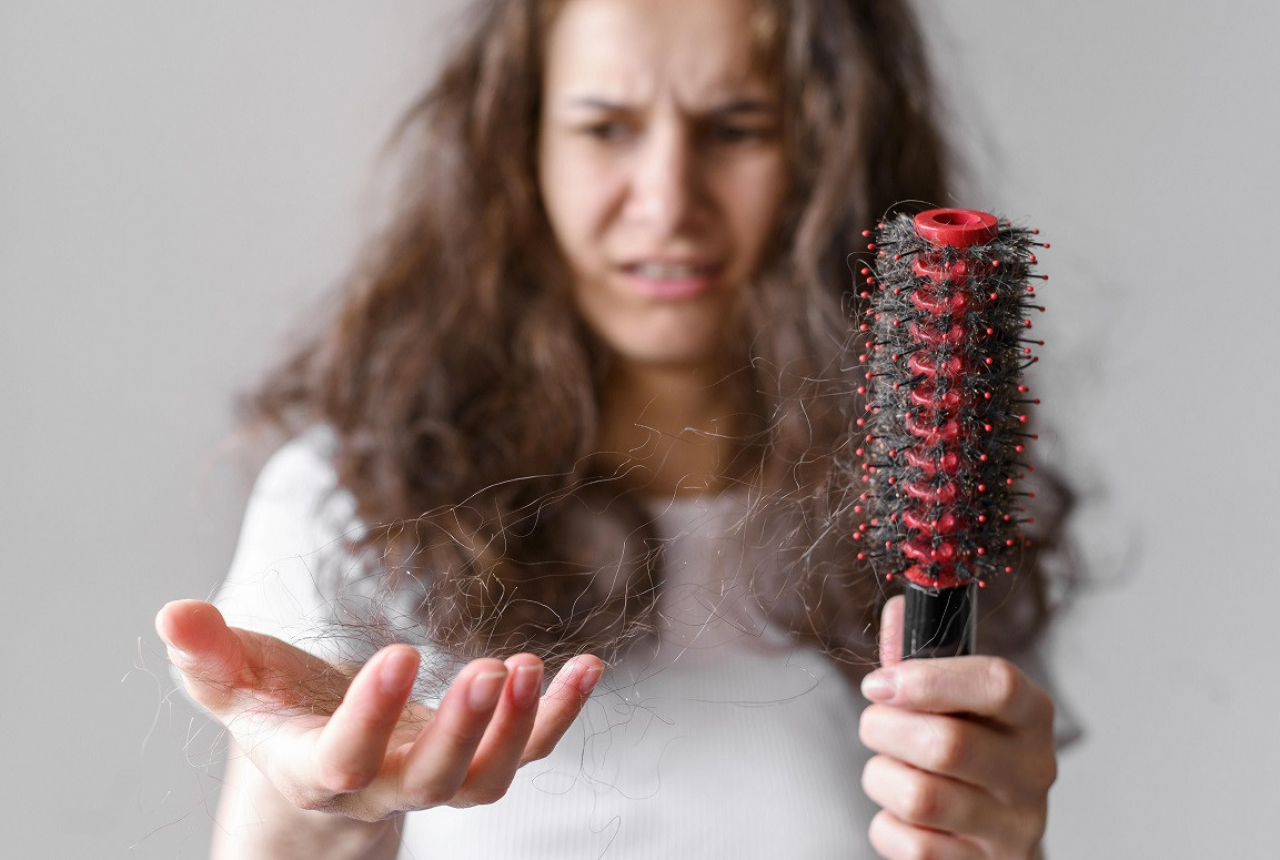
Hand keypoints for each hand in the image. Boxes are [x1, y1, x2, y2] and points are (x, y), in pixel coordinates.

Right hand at [156, 599, 602, 820]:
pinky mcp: (478, 759)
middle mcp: (384, 787)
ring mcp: (438, 779)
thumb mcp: (236, 685)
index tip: (402, 652)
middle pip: (431, 781)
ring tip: (533, 666)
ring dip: (517, 728)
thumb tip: (171, 613)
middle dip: (463, 732)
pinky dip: (560, 715)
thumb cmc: (278, 713)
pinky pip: (530, 750)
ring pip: (485, 779)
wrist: (323, 758)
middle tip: (491, 671)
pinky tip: (587, 666)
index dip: (372, 717)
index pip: (344, 758)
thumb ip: (208, 657)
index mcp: (318, 769)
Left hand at [858, 595, 1056, 859]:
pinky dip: (887, 826)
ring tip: (889, 770)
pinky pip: (911, 845)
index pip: (998, 684)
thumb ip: (922, 655)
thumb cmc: (968, 754)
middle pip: (947, 745)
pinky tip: (902, 816)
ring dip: (881, 778)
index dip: (930, 679)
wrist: (994, 839)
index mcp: (1031, 715)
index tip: (880, 682)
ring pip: (920, 798)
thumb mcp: (954, 701)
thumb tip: (898, 607)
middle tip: (874, 725)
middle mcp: (1034, 772)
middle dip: (885, 730)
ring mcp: (1013, 828)